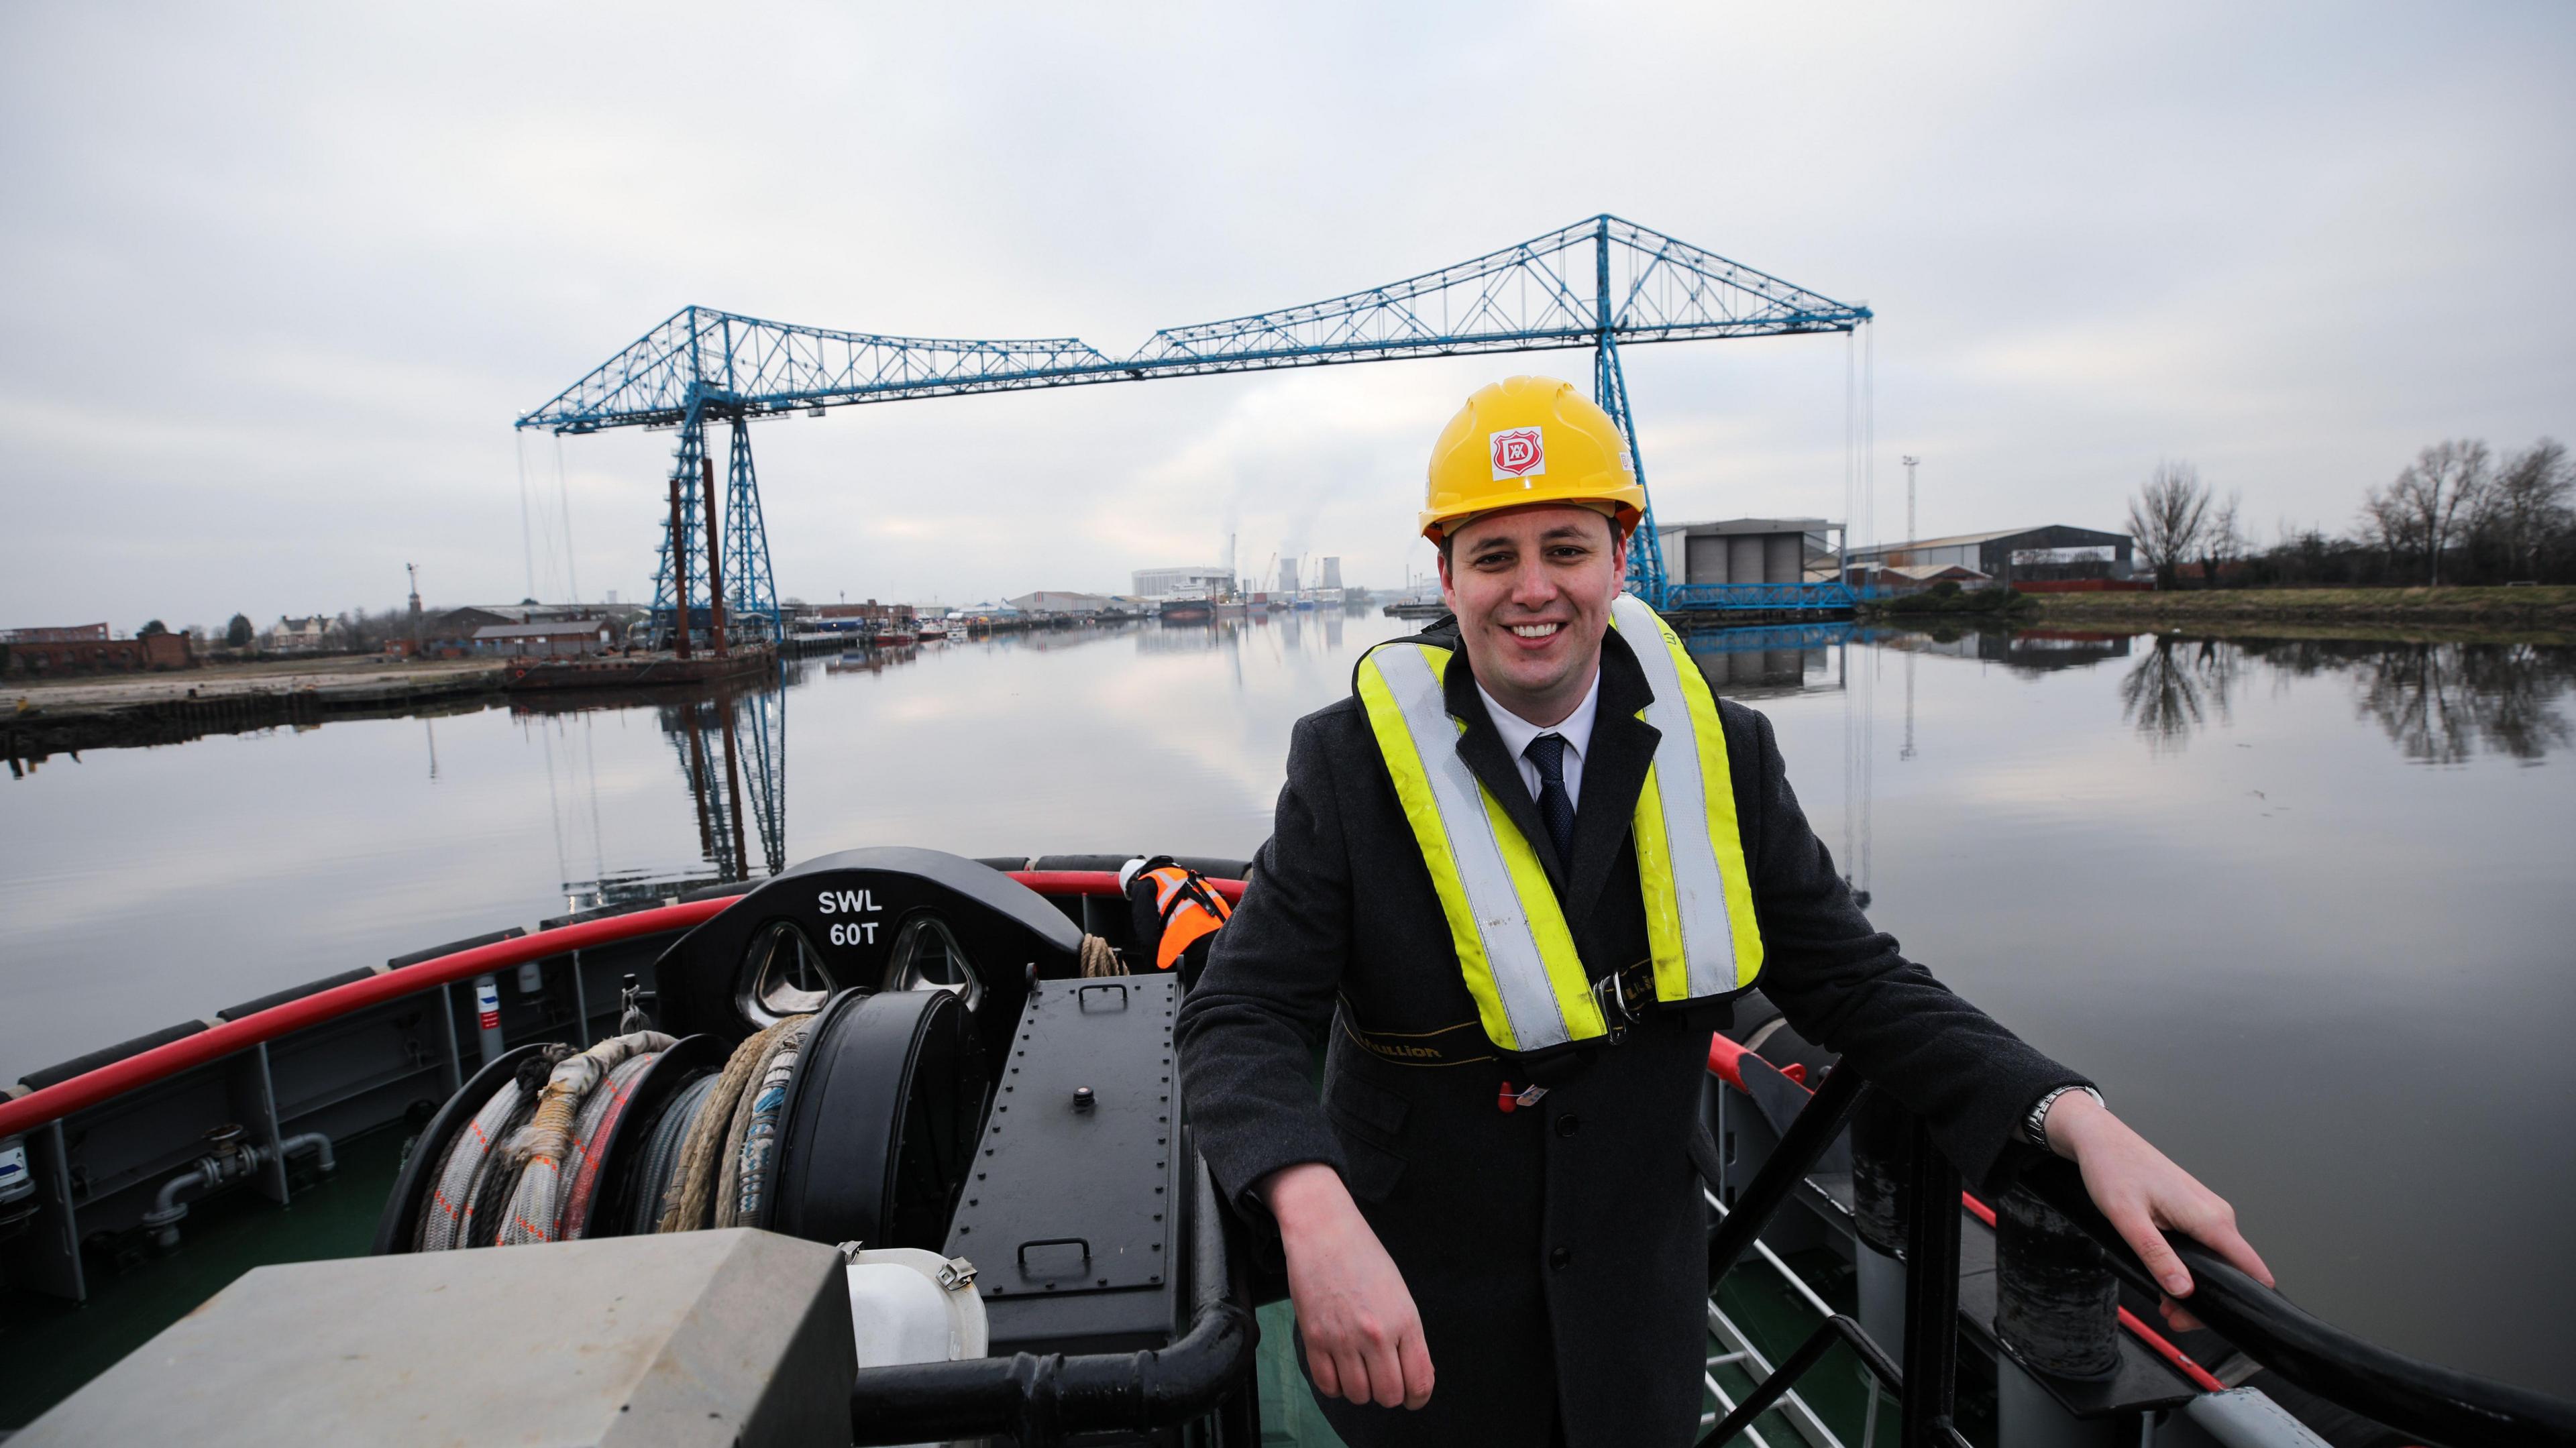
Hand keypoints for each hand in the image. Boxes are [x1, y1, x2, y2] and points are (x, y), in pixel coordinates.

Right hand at [1260, 1162, 1434, 1409]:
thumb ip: (1409, 1336)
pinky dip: (1335, 1387)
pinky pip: (1328, 1385)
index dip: (1418, 1398)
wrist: (1323, 1230)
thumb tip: (1415, 1377)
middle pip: (1389, 1395)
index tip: (1412, 1397)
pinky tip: (1339, 1370)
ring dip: (1361, 1391)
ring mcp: (1343, 1338)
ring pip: (1358, 1395)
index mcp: (1405, 1320)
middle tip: (1382, 1379)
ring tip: (1359, 1370)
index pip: (1420, 1382)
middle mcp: (1376, 1334)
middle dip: (1388, 1394)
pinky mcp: (1313, 1338)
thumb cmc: (1365, 1257)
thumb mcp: (1400, 1294)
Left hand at [2046, 1092, 2274, 1331]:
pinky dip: (2188, 1267)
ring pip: (2216, 1261)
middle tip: (2171, 1317)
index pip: (2251, 1267)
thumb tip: (2183, 1290)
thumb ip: (2156, 1255)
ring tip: (2163, 1304)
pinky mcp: (2194, 1210)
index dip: (2246, 1299)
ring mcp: (2207, 1211)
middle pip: (2232, 1271)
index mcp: (2210, 1218)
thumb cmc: (2113, 1170)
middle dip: (2206, 1301)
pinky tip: (2165, 1277)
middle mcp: (2217, 1214)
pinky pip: (2203, 1247)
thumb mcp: (2127, 1219)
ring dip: (2194, 1286)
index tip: (2222, 1321)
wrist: (2100, 1139)